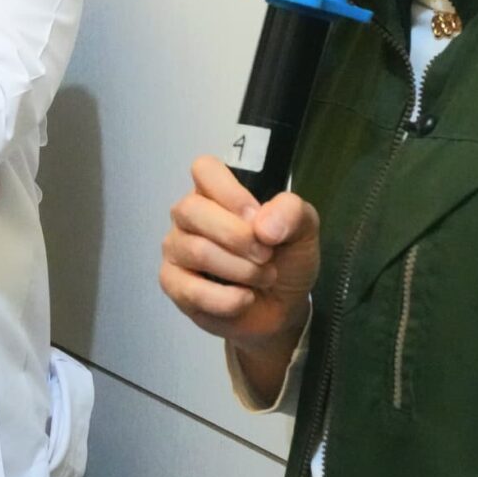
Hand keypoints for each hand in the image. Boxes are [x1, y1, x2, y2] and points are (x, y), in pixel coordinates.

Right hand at [159, 156, 322, 361]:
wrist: (283, 307)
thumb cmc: (285, 259)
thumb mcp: (303, 229)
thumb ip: (291, 212)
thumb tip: (263, 224)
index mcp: (216, 193)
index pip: (203, 169)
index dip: (230, 193)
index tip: (256, 217)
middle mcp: (189, 216)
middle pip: (191, 209)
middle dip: (237, 237)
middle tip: (266, 255)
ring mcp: (176, 249)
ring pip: (196, 251)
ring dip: (240, 270)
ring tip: (262, 277)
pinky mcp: (173, 284)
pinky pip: (191, 290)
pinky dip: (227, 299)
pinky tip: (245, 298)